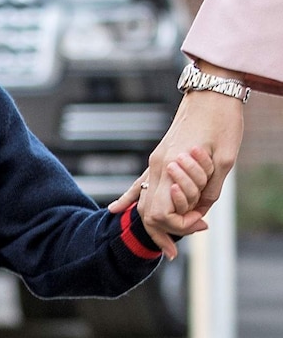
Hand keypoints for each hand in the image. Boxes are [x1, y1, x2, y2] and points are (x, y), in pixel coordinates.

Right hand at [109, 82, 242, 256]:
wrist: (212, 93)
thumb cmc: (222, 123)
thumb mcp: (225, 161)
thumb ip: (209, 189)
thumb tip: (200, 210)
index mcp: (171, 165)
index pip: (161, 211)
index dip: (179, 225)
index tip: (200, 224)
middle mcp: (158, 165)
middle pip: (147, 210)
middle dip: (163, 232)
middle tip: (179, 247)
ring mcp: (155, 160)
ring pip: (142, 199)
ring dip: (153, 222)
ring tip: (164, 244)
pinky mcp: (159, 156)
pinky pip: (138, 182)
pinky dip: (128, 198)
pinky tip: (113, 209)